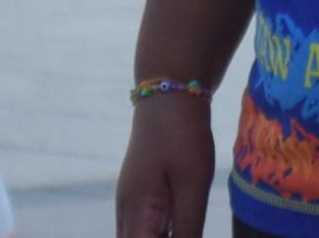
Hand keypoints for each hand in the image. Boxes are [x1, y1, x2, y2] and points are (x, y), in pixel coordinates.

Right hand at [116, 90, 217, 237]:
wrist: (167, 95)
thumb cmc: (182, 138)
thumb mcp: (192, 186)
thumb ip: (188, 229)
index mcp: (136, 215)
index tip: (183, 236)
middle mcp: (125, 214)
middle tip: (186, 227)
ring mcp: (129, 204)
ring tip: (184, 224)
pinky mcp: (138, 195)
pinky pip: (142, 230)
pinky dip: (157, 235)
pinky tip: (179, 229)